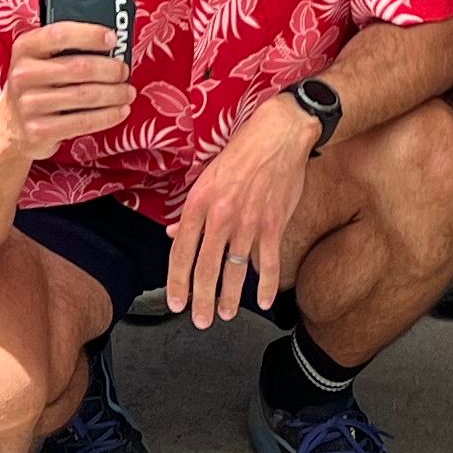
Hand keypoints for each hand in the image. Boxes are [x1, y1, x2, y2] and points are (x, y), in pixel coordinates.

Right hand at [0, 21, 133, 169]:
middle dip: (111, 69)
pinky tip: (120, 110)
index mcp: (25, 48)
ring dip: (115, 94)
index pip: (60, 34)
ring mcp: (30, 104)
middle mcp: (23, 75)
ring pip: (86, 96)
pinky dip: (109, 116)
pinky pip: (84, 122)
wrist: (10, 125)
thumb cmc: (36, 84)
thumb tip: (111, 43)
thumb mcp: (39, 58)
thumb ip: (65, 46)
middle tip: (124, 71)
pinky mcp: (40, 130)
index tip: (113, 39)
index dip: (91, 35)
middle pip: (80, 68)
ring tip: (127, 92)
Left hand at [166, 97, 309, 327]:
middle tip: (200, 320)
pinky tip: (266, 300)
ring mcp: (249, 221)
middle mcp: (221, 215)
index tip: (176, 302)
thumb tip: (172, 234)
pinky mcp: (274, 223)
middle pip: (206, 267)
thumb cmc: (241, 150)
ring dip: (230, 297)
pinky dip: (268, 285)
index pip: (181, 251)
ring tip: (226, 314)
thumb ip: (190, 209)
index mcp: (199, 202)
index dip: (177, 281)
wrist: (280, 133)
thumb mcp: (206, 175)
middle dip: (201, 299)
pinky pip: (268, 261)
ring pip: (235, 270)